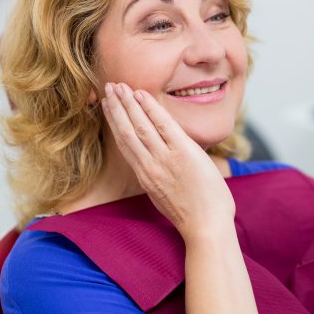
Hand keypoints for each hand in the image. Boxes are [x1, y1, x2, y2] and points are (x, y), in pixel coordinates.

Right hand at [101, 82, 234, 240]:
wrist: (206, 227)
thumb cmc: (193, 216)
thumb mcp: (167, 197)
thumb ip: (159, 178)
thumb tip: (160, 165)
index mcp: (145, 177)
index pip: (125, 144)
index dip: (115, 123)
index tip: (108, 107)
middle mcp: (149, 166)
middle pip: (126, 132)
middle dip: (116, 108)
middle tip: (108, 88)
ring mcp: (165, 159)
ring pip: (139, 126)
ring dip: (128, 103)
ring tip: (118, 86)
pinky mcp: (183, 153)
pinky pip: (163, 125)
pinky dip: (151, 109)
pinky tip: (142, 95)